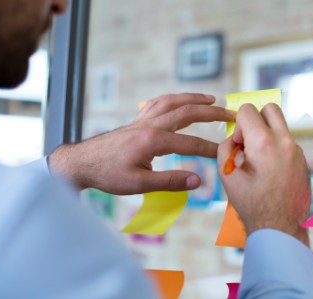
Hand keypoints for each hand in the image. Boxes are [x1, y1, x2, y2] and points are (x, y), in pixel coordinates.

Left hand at [48, 93, 234, 194]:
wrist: (82, 162)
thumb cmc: (108, 174)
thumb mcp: (139, 184)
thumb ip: (170, 181)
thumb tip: (198, 181)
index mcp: (153, 140)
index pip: (190, 143)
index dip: (210, 149)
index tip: (226, 152)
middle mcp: (150, 125)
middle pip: (186, 112)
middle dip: (211, 113)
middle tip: (230, 114)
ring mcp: (142, 119)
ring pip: (172, 101)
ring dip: (193, 98)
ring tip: (211, 99)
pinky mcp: (136, 120)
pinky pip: (157, 103)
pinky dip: (172, 99)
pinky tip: (179, 100)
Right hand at [217, 103, 310, 245]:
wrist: (279, 226)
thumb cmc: (252, 203)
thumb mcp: (226, 175)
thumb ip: (225, 148)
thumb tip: (235, 139)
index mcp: (264, 143)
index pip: (248, 110)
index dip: (238, 126)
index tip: (239, 144)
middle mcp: (284, 142)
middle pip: (270, 109)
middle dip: (256, 119)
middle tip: (249, 141)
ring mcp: (297, 151)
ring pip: (280, 127)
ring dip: (267, 135)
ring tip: (259, 161)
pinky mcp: (303, 160)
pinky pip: (287, 143)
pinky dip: (277, 149)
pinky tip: (271, 171)